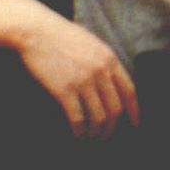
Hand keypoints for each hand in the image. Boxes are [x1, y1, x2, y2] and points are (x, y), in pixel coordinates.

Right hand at [13, 7, 135, 136]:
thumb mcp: (90, 42)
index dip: (134, 111)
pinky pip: (78, 118)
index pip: (129, 91)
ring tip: (91, 139)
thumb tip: (110, 78)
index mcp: (110, 59)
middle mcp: (101, 71)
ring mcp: (84, 81)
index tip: (134, 124)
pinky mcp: (65, 90)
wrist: (35, 30)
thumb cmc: (59, 35)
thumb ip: (103, 59)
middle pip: (116, 109)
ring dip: (97, 133)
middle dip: (112, 127)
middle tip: (106, 137)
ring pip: (99, 117)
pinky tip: (77, 136)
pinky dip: (80, 131)